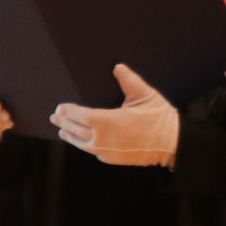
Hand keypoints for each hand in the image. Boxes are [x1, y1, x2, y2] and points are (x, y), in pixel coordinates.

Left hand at [52, 64, 177, 167]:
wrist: (172, 143)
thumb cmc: (159, 117)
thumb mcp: (144, 95)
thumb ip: (128, 80)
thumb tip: (117, 66)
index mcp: (110, 122)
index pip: (81, 116)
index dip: (68, 112)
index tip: (60, 107)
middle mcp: (105, 139)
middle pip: (77, 131)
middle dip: (64, 123)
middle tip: (53, 117)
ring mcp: (108, 152)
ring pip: (83, 144)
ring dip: (70, 136)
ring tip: (61, 131)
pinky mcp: (113, 159)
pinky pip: (93, 151)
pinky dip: (83, 144)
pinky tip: (80, 141)